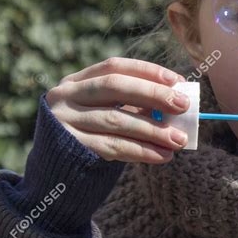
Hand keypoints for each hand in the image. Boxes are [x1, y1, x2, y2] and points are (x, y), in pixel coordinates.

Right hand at [45, 57, 190, 163]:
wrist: (54, 171)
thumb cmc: (90, 135)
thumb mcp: (104, 112)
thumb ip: (132, 104)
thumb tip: (176, 101)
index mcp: (76, 80)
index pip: (114, 66)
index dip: (147, 71)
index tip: (177, 80)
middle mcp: (66, 95)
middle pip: (115, 87)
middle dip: (153, 95)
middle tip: (184, 106)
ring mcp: (64, 120)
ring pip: (116, 119)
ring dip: (152, 130)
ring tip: (179, 140)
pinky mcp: (70, 147)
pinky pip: (111, 147)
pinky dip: (140, 151)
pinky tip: (162, 156)